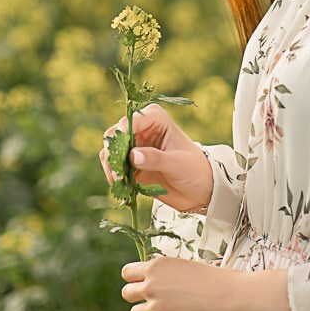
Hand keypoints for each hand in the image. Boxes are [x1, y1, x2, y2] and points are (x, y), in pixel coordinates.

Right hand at [99, 104, 213, 213]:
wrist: (200, 190)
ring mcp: (134, 147)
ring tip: (122, 184)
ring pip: (109, 152)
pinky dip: (114, 178)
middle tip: (119, 175)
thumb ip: (156, 158)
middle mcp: (141, 129)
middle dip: (112, 154)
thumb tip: (133, 156)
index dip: (122, 135)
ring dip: (111, 168)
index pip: (129, 121)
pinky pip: (112, 168)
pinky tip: (124, 191)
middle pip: (114, 135)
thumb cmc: (195, 170)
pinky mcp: (130, 164)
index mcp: (155, 118)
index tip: (123, 155)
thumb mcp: (178, 164)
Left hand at [121, 259, 292, 310]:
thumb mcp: (185, 266)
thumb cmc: (216, 279)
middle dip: (138, 299)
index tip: (145, 286)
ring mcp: (157, 307)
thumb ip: (165, 274)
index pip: (127, 273)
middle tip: (155, 302)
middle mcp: (152, 285)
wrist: (234, 296)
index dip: (135, 280)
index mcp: (157, 265)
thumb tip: (151, 283)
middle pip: (126, 294)